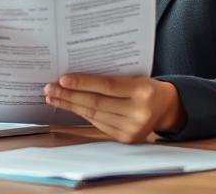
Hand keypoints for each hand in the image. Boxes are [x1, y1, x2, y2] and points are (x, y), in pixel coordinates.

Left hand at [44, 74, 185, 143]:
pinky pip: (98, 124)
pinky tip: (69, 107)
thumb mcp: (135, 76)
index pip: (107, 86)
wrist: (166, 107)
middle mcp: (139, 112)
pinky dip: (82, 115)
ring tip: (53, 98)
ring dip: (70, 106)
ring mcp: (132, 129)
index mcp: (142, 90)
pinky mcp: (126, 139)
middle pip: (96, 103)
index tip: (62, 79)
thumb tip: (75, 77)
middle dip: (70, 96)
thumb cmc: (145, 86)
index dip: (83, 83)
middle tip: (50, 88)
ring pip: (94, 115)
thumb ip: (110, 77)